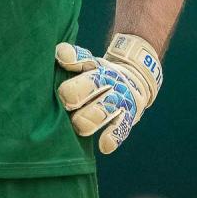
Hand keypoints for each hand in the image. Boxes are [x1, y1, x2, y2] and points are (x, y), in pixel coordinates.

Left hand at [55, 33, 163, 153]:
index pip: (83, 60)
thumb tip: (60, 52)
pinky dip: (113, 137)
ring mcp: (119, 99)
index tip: (63, 61)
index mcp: (95, 66)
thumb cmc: (99, 75)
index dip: (72, 60)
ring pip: (105, 108)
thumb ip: (74, 59)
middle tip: (66, 101)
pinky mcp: (128, 117)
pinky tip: (104, 145)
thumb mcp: (89, 64)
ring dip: (91, 117)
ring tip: (79, 124)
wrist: (136, 78)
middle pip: (94, 84)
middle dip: (77, 93)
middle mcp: (109, 80)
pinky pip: (121, 128)